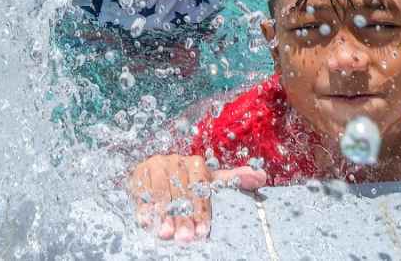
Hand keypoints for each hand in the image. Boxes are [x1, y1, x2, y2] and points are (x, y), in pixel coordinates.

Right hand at [127, 154, 267, 241]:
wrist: (156, 164)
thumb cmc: (187, 177)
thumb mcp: (209, 177)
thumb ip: (232, 178)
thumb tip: (262, 177)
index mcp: (194, 163)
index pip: (200, 188)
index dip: (200, 211)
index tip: (202, 231)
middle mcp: (175, 162)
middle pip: (180, 193)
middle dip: (183, 218)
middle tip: (185, 239)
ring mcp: (155, 167)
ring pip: (160, 193)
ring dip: (163, 215)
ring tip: (166, 234)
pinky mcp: (138, 174)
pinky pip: (141, 192)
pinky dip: (143, 207)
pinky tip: (146, 222)